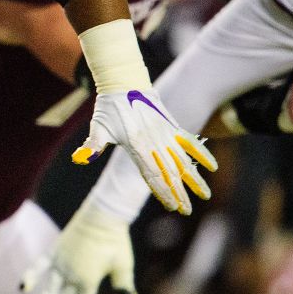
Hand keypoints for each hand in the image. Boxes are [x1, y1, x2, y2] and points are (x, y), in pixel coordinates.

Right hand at [21, 201, 136, 293]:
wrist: (101, 216)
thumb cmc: (115, 242)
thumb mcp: (124, 267)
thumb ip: (125, 287)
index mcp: (88, 280)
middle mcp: (72, 275)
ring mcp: (61, 264)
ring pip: (51, 288)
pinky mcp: (54, 252)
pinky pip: (39, 266)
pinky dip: (31, 276)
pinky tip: (23, 287)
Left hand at [72, 88, 216, 213]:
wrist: (124, 82)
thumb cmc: (109, 107)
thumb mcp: (98, 127)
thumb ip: (92, 145)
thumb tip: (79, 159)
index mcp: (137, 145)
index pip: (152, 174)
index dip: (163, 192)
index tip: (172, 207)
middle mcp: (154, 142)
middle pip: (170, 173)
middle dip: (180, 193)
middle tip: (187, 211)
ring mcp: (165, 134)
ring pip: (183, 160)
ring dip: (194, 178)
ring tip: (206, 195)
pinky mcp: (171, 126)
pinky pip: (189, 142)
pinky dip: (201, 153)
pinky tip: (212, 166)